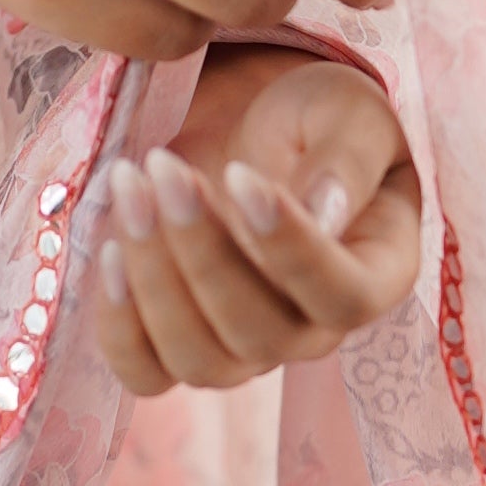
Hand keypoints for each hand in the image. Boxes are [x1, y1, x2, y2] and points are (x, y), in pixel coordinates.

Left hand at [86, 48, 419, 399]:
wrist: (249, 127)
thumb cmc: (313, 120)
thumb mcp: (345, 112)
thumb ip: (346, 158)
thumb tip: (322, 213)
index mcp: (376, 273)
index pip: (345, 297)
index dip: (292, 249)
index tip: (239, 174)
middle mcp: (313, 329)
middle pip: (261, 333)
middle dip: (201, 250)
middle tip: (161, 167)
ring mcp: (244, 349)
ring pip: (198, 359)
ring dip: (152, 278)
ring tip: (128, 188)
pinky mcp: (176, 347)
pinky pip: (145, 372)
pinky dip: (119, 325)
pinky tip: (109, 249)